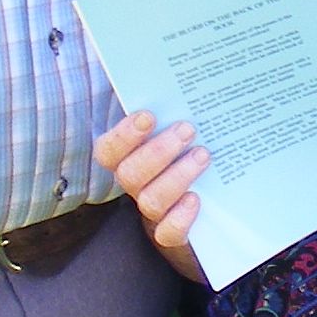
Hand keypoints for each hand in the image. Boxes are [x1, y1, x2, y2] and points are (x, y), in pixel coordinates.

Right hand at [97, 109, 207, 283]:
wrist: (208, 215)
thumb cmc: (188, 160)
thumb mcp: (177, 135)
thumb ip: (169, 112)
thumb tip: (174, 81)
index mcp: (130, 160)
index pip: (109, 150)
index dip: (123, 135)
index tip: (148, 116)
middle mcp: (137, 187)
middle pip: (129, 174)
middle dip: (158, 151)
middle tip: (187, 129)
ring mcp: (154, 213)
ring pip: (150, 200)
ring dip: (177, 176)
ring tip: (204, 156)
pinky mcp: (173, 236)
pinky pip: (168, 233)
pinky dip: (180, 217)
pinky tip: (196, 199)